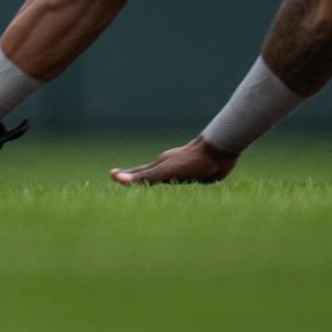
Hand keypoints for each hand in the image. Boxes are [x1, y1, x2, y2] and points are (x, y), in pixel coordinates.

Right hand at [109, 136, 238, 185]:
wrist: (219, 151)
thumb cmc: (192, 162)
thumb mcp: (165, 172)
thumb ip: (144, 178)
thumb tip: (116, 178)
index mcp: (159, 165)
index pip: (138, 173)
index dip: (125, 176)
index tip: (112, 175)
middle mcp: (168, 165)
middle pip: (148, 171)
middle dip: (135, 175)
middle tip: (122, 176)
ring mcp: (181, 167)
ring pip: (164, 173)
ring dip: (154, 177)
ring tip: (148, 179)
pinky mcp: (196, 172)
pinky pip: (180, 178)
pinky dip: (172, 180)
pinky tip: (178, 180)